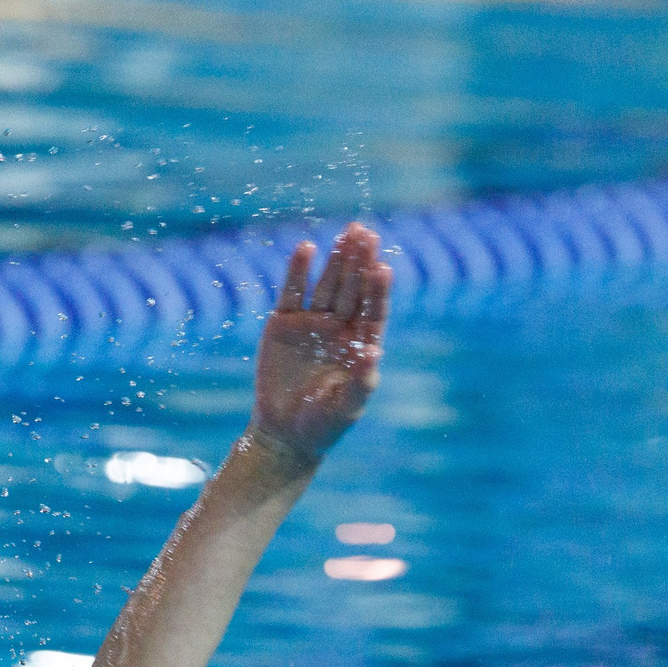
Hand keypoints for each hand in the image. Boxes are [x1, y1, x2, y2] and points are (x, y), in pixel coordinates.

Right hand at [249, 221, 390, 464]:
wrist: (284, 433)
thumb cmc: (322, 424)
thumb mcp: (346, 407)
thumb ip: (361, 381)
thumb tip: (375, 352)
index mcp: (361, 344)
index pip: (373, 311)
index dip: (378, 290)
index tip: (383, 268)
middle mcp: (339, 328)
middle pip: (353, 289)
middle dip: (360, 262)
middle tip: (366, 233)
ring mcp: (312, 323)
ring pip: (327, 285)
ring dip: (337, 260)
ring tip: (346, 235)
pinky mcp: (284, 324)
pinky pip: (292, 293)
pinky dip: (298, 271)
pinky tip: (306, 249)